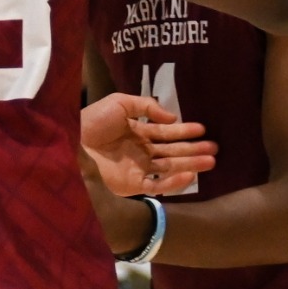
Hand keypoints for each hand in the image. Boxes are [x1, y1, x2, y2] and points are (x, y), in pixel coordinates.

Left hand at [80, 93, 216, 196]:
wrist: (72, 146)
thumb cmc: (92, 122)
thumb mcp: (119, 103)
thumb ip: (146, 106)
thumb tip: (172, 116)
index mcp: (134, 132)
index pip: (164, 133)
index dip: (183, 130)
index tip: (202, 129)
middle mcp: (138, 151)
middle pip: (171, 151)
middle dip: (193, 149)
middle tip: (215, 147)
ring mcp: (136, 169)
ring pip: (169, 168)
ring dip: (191, 164)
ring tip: (212, 160)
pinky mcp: (131, 185)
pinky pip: (158, 185)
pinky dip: (175, 181)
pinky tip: (191, 174)